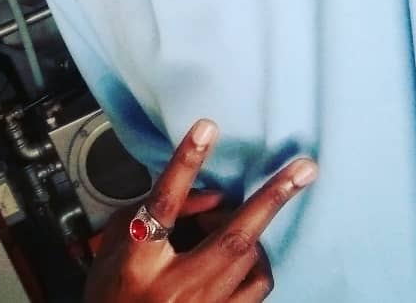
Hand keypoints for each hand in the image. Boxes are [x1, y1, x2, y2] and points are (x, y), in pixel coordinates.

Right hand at [83, 119, 316, 301]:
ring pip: (250, 258)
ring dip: (250, 229)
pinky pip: (258, 286)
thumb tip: (210, 193)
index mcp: (139, 260)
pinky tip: (243, 251)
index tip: (207, 128)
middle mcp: (175, 288)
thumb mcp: (115, 242)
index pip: (166, 203)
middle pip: (233, 238)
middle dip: (271, 199)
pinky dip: (255, 261)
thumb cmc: (111, 291)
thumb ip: (154, 209)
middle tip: (304, 169)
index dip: (187, 163)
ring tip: (232, 218)